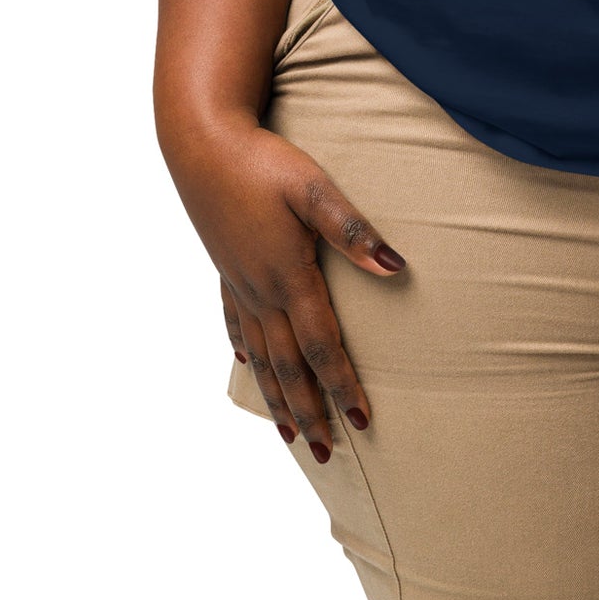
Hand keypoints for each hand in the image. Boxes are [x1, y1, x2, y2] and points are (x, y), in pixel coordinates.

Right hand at [165, 116, 405, 460]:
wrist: (202, 145)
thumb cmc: (263, 163)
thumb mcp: (315, 190)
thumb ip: (353, 232)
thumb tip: (396, 268)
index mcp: (287, 277)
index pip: (321, 346)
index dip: (342, 386)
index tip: (362, 421)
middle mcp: (260, 291)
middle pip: (289, 366)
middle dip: (309, 412)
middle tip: (327, 454)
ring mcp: (238, 283)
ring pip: (260, 356)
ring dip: (277, 398)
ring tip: (289, 435)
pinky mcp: (225, 269)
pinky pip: (236, 324)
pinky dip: (245, 354)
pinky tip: (247, 366)